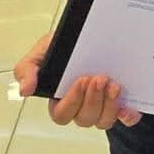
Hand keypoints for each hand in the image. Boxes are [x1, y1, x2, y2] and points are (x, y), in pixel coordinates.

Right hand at [14, 33, 140, 129]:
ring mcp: (102, 107)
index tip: (81, 80)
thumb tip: (25, 90)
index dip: (72, 101)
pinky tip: (128, 108)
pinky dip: (128, 116)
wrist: (93, 32)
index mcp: (61, 99)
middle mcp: (82, 107)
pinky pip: (126, 118)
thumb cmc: (65, 47)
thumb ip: (28, 69)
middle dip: (93, 100)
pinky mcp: (121, 104)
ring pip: (103, 120)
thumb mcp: (43, 51)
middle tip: (100, 78)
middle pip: (84, 118)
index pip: (62, 114)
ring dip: (109, 105)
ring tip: (114, 84)